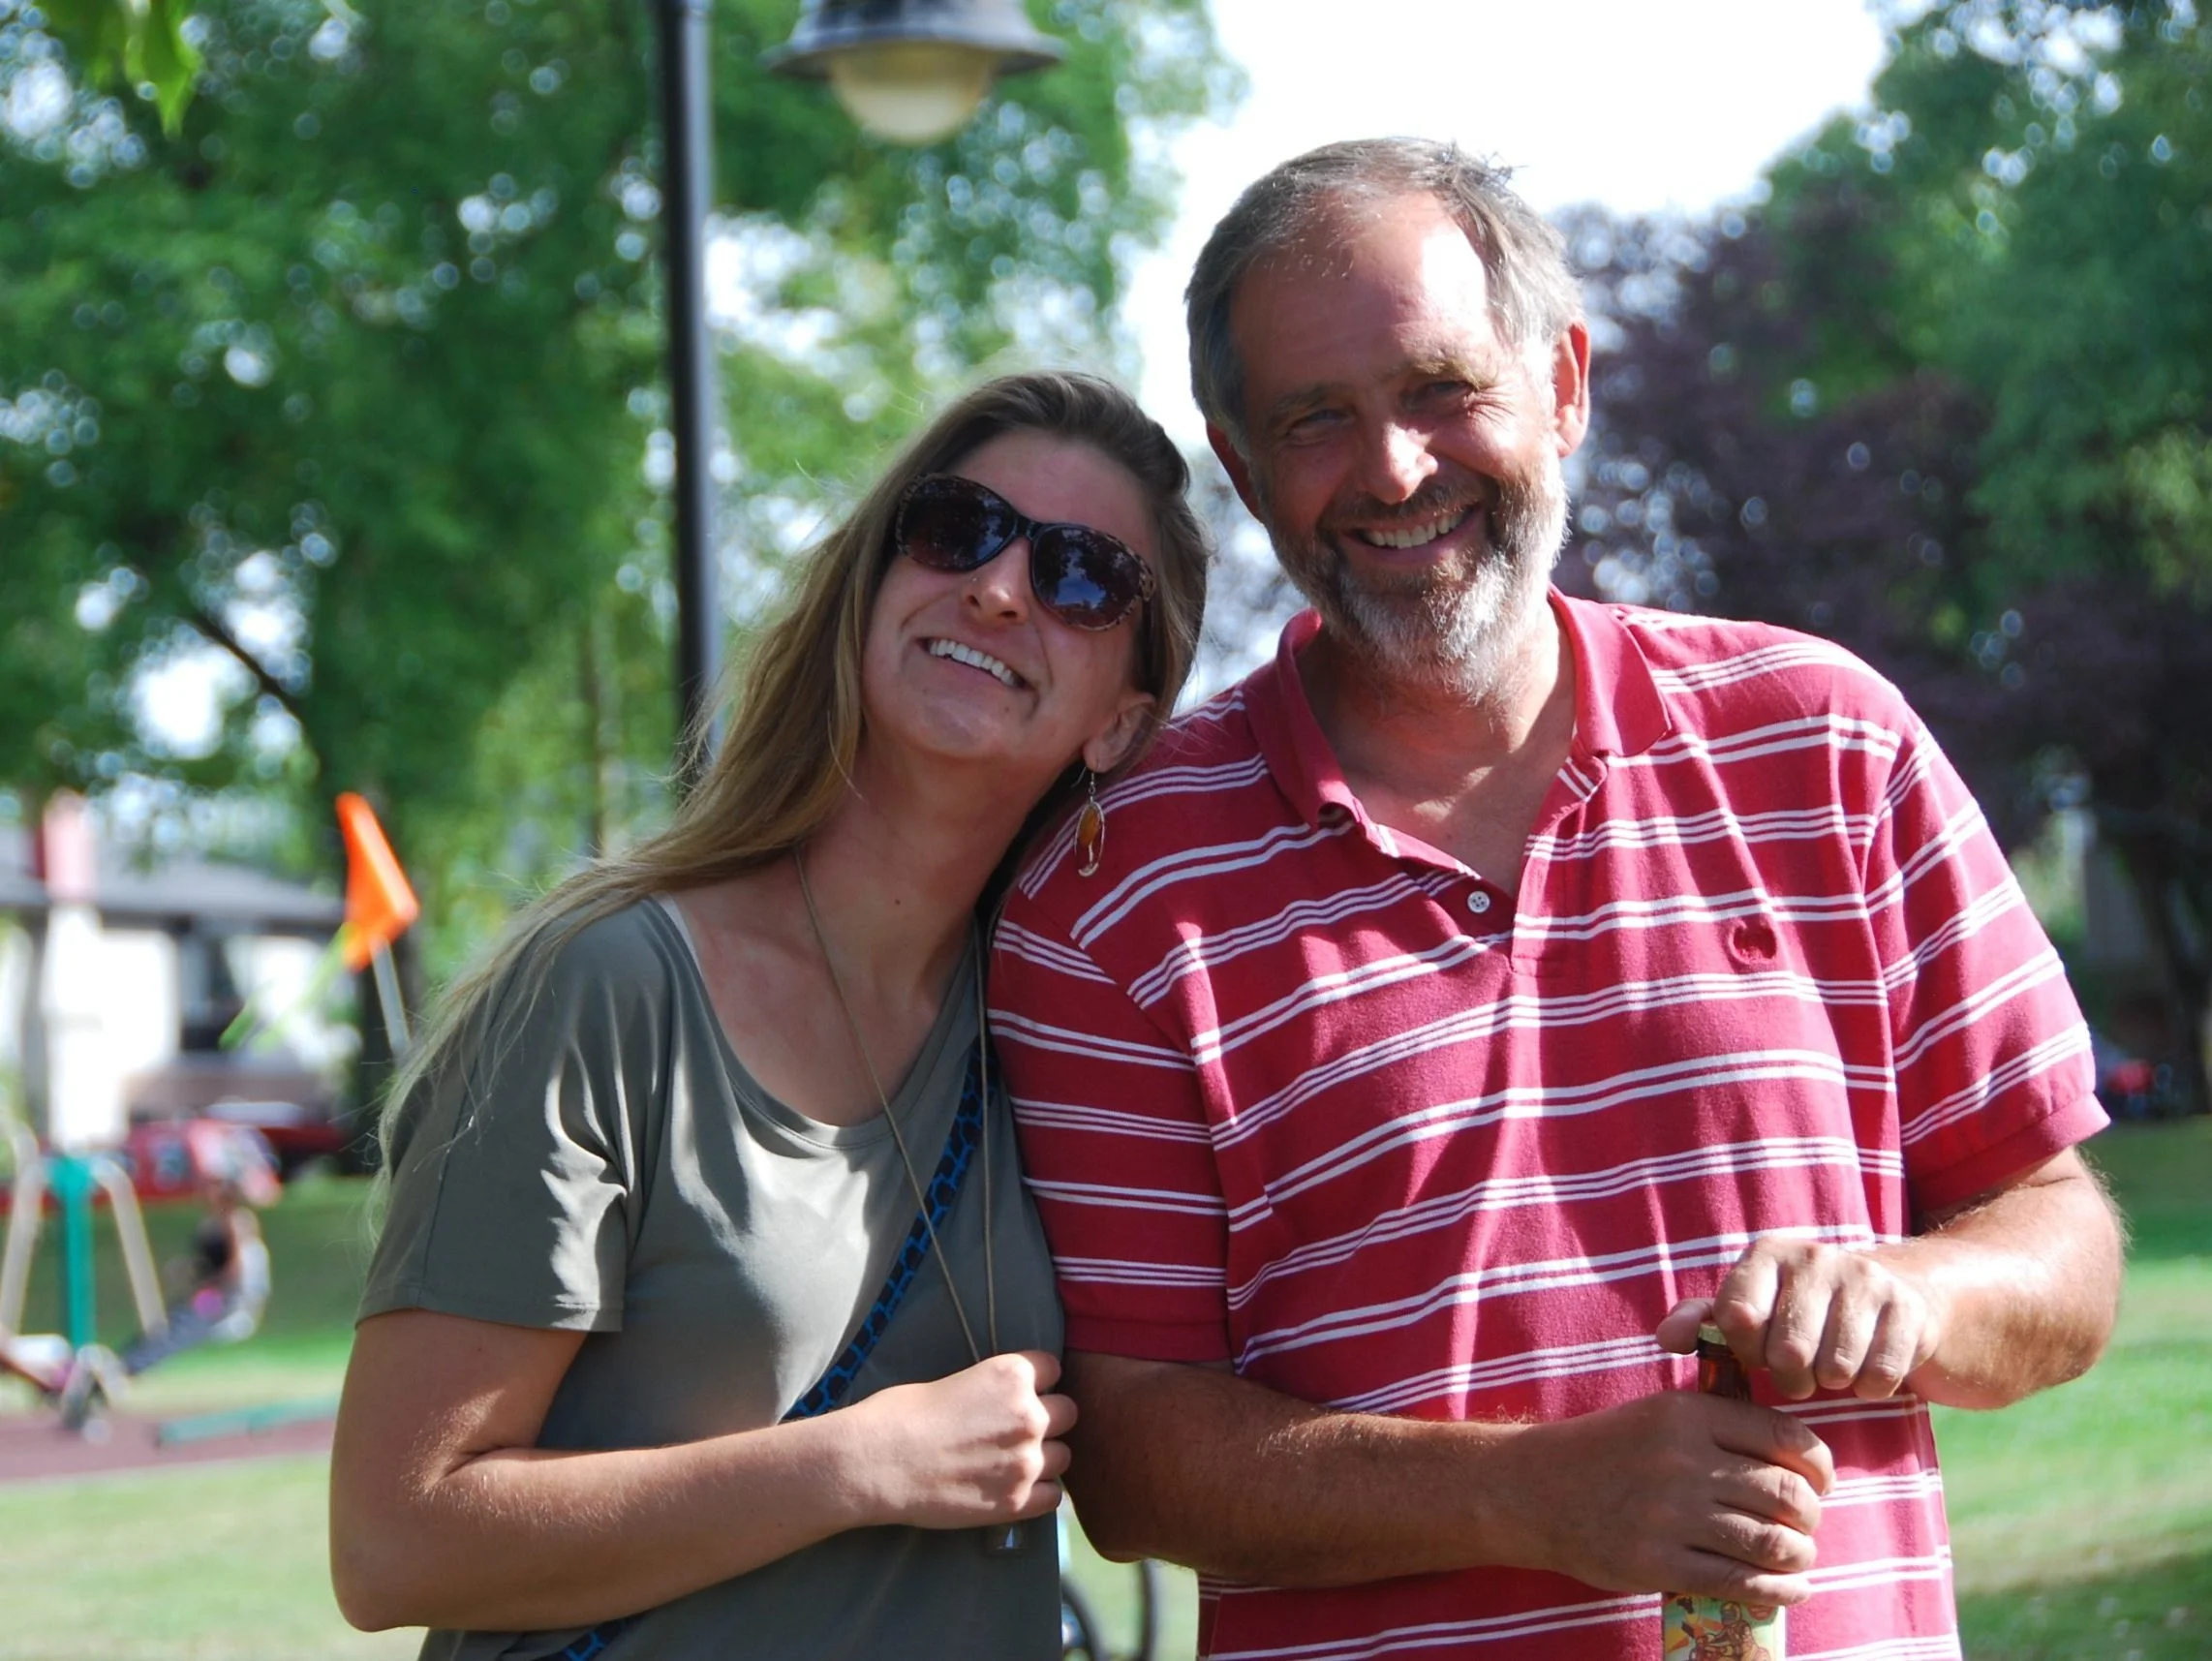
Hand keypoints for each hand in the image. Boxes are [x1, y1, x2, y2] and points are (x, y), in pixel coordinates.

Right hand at [845, 1350, 1076, 1530]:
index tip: (1022, 1393)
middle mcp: (1029, 1415)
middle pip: (1068, 1412)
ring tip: (1014, 1463)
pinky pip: (1054, 1497)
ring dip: (1045, 1458)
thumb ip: (992, 1393)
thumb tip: (1001, 1405)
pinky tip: (1015, 1490)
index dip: (1037, 1382)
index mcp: (1012, 1375)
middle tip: (1018, 1431)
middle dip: (1049, 1419)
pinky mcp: (1016, 1502)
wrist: (876, 1463)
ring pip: (1065, 1456)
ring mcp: (1027, 1461)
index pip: (1053, 1368)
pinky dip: (1039, 1494)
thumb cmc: (900, 1414)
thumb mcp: (955, 1382)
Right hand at [1504, 1390, 1832, 1604]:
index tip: (1820, 1482)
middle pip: (1785, 1494)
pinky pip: (1740, 1582)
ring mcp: (1669, 1515)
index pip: (1784, 1439)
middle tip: (1805, 1525)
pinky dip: (1778, 1591)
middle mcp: (1682, 1461)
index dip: (1818, 1466)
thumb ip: (1717, 1425)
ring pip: (1770, 1542)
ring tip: (1797, 1558)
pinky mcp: (1657, 1564)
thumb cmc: (1605, 1451)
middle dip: (1810, 1516)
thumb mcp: (1656, 1414)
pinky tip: (1787, 1589)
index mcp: (1686, 1414)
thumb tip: (1796, 1456)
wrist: (1532, 1490)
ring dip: (1799, 1556)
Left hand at [1660, 1237, 1945, 1400]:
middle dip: (1791, 1377)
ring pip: (1834, 1368)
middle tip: (1798, 1371)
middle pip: (1787, 1352)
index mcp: (1767, 1254)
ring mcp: (1865, 1278)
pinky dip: (1870, 1387)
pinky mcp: (1907, 1308)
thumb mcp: (1751, 1309)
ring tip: (1831, 1366)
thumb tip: (1665, 1339)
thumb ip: (1702, 1322)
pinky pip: (1877, 1377)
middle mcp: (1815, 1256)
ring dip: (1832, 1382)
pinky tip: (1866, 1368)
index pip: (1736, 1317)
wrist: (1894, 1296)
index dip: (1745, 1350)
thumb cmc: (1803, 1311)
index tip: (1756, 1351)